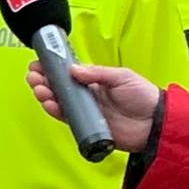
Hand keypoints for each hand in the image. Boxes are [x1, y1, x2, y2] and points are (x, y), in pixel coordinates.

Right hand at [24, 62, 161, 152]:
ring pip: (59, 102)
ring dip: (46, 94)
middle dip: (43, 80)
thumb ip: (97, 73)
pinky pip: (66, 118)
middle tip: (34, 76)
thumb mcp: (122, 77)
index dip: (52, 68)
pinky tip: (49, 103)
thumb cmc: (143, 96)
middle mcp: (87, 95)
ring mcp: (85, 110)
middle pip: (59, 87)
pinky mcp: (86, 125)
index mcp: (94, 80)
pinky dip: (55, 111)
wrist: (154, 123)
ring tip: (40, 88)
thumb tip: (73, 69)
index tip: (39, 63)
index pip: (68, 72)